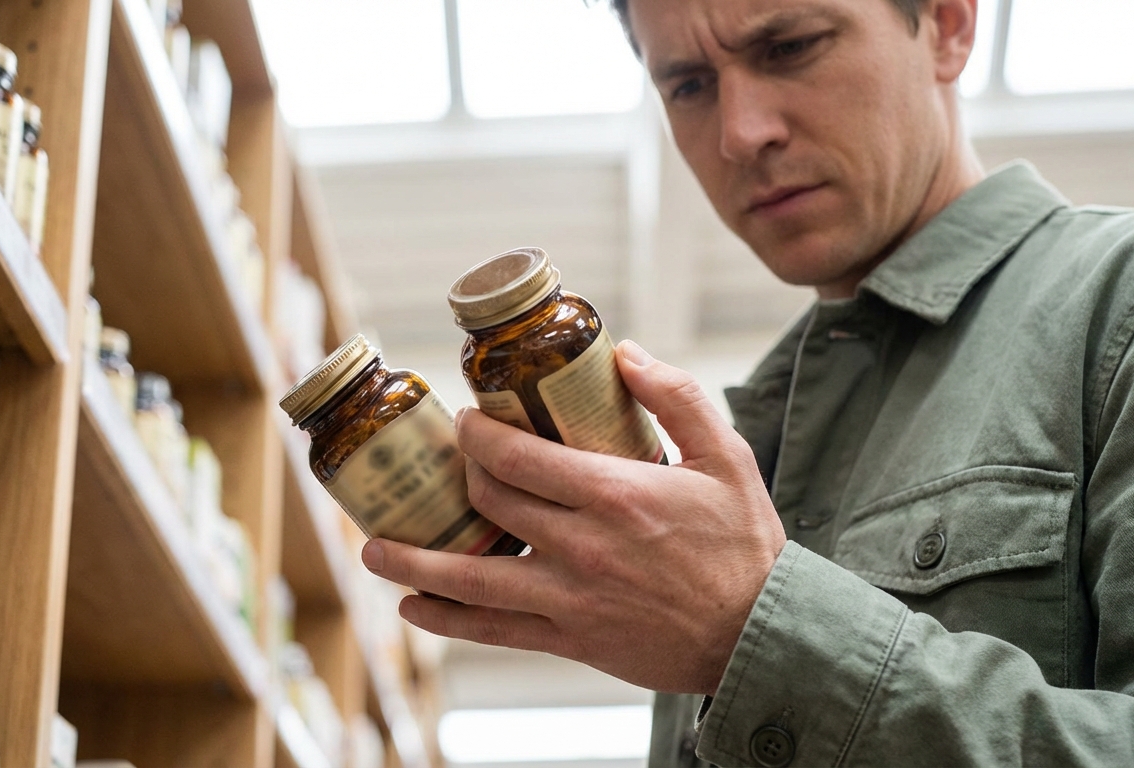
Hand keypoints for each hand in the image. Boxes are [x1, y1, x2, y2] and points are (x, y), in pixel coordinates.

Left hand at [360, 340, 786, 694]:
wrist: (759, 636)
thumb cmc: (744, 544)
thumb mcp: (727, 457)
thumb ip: (677, 397)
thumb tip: (626, 353)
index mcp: (614, 493)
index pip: (517, 456)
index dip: (478, 434)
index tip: (467, 421)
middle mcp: (581, 545)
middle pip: (488, 501)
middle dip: (457, 474)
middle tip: (447, 461)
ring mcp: (569, 597)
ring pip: (471, 577)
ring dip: (414, 560)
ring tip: (374, 549)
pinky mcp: (569, 638)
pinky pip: (493, 630)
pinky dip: (446, 620)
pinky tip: (413, 607)